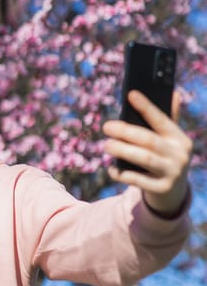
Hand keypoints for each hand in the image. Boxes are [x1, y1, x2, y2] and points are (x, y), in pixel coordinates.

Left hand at [103, 90, 192, 215]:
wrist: (172, 192)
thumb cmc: (164, 158)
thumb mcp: (169, 141)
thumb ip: (168, 119)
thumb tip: (173, 93)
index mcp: (180, 139)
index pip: (162, 120)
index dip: (146, 107)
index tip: (131, 94)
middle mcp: (179, 155)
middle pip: (149, 140)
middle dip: (126, 132)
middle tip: (106, 126)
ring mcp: (172, 173)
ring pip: (144, 158)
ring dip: (123, 150)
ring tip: (107, 145)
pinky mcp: (161, 189)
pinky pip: (138, 180)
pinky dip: (122, 174)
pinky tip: (111, 169)